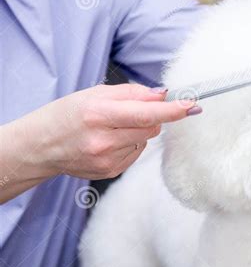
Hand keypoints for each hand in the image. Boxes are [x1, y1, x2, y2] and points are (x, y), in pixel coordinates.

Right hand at [0, 84, 200, 202]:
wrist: (42, 146)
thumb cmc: (67, 115)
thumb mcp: (94, 94)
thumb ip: (132, 93)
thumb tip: (162, 95)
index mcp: (98, 115)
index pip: (145, 114)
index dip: (172, 111)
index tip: (191, 106)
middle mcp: (104, 141)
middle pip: (150, 128)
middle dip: (152, 117)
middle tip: (132, 111)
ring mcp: (108, 161)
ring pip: (144, 141)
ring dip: (138, 131)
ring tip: (111, 129)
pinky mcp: (111, 172)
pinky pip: (135, 154)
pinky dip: (129, 145)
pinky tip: (109, 142)